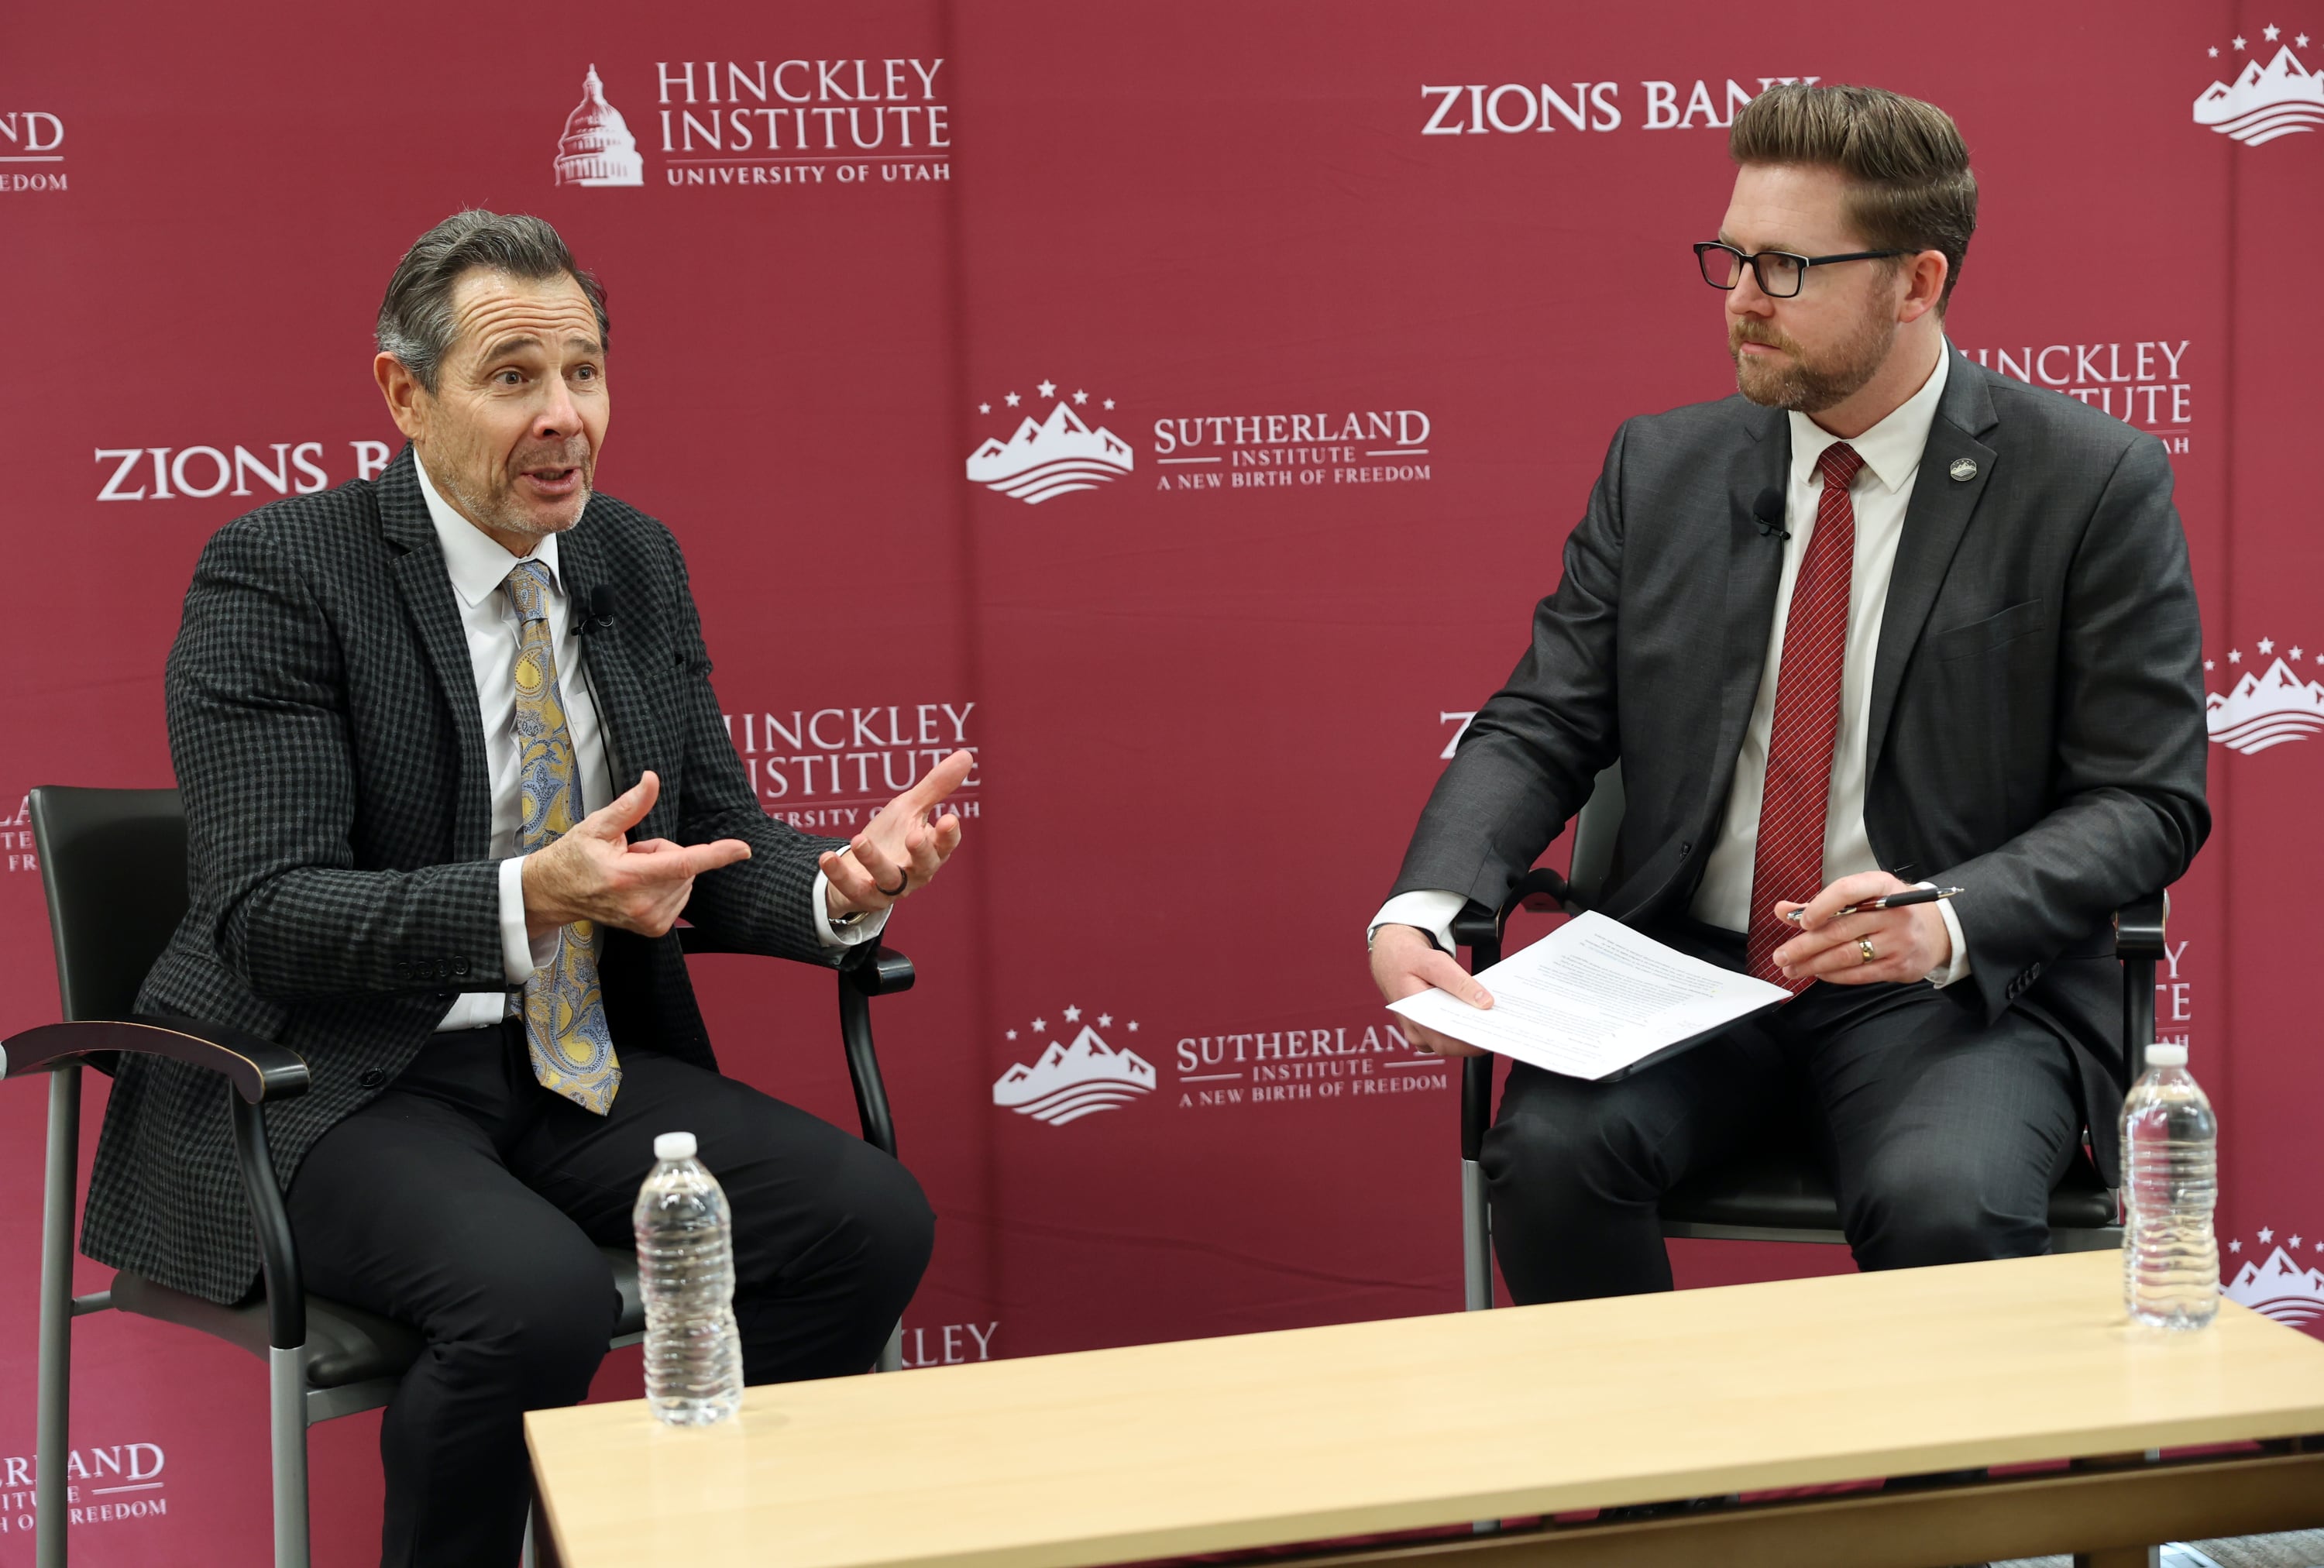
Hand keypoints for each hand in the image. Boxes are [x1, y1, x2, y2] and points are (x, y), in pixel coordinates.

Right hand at [521, 771, 749, 937]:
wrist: (556, 893)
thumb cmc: (575, 857)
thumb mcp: (597, 826)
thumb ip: (630, 805)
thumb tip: (652, 780)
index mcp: (628, 877)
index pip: (683, 863)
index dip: (716, 854)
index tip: (743, 849)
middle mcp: (641, 904)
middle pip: (686, 865)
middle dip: (667, 852)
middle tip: (633, 854)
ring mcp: (648, 921)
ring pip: (686, 880)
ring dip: (666, 870)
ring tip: (631, 871)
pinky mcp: (654, 929)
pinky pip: (681, 896)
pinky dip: (667, 885)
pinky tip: (638, 886)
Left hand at [821, 749, 972, 917]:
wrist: (860, 867)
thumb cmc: (892, 836)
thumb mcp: (911, 808)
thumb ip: (936, 786)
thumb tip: (966, 754)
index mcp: (932, 850)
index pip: (946, 844)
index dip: (948, 834)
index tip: (949, 818)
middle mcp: (916, 872)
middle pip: (924, 866)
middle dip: (921, 852)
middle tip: (913, 836)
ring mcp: (891, 887)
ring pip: (888, 878)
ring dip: (874, 860)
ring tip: (859, 839)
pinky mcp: (865, 896)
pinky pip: (853, 889)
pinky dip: (839, 876)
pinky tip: (826, 857)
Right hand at [1367, 923, 1493, 1056]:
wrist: (1392, 957)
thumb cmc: (1409, 959)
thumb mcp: (1435, 963)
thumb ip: (1459, 982)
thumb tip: (1484, 1002)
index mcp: (1413, 1015)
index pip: (1445, 1041)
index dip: (1471, 1044)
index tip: (1493, 1036)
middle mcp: (1416, 1030)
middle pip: (1451, 1046)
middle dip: (1476, 1039)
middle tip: (1501, 1029)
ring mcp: (1421, 1032)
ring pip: (1450, 1043)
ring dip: (1471, 1034)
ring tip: (1493, 1021)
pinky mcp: (1427, 1029)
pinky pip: (1448, 1035)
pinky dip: (1464, 1028)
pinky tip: (1478, 1017)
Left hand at [1771, 870, 1950, 985]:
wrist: (1936, 929)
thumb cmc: (1890, 909)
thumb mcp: (1863, 896)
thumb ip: (1821, 903)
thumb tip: (1782, 910)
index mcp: (1882, 885)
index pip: (1848, 890)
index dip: (1821, 905)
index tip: (1800, 921)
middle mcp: (1894, 911)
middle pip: (1841, 929)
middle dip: (1805, 945)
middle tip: (1781, 956)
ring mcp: (1899, 940)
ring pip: (1848, 955)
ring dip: (1814, 964)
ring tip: (1792, 969)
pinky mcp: (1901, 965)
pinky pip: (1861, 974)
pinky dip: (1834, 975)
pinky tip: (1818, 973)